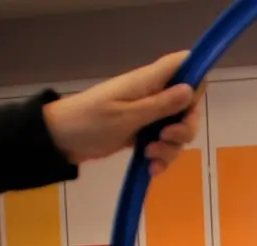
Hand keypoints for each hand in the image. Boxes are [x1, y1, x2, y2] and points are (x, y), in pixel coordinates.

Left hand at [43, 51, 201, 174]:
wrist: (61, 140)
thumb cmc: (90, 121)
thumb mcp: (127, 115)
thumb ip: (160, 104)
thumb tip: (191, 89)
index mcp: (149, 81)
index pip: (184, 65)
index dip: (195, 80)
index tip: (189, 104)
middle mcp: (153, 95)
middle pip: (187, 106)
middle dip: (184, 128)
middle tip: (165, 138)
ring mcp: (148, 116)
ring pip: (177, 131)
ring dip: (170, 148)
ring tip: (149, 156)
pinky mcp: (141, 134)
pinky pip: (163, 146)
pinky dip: (161, 159)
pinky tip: (151, 169)